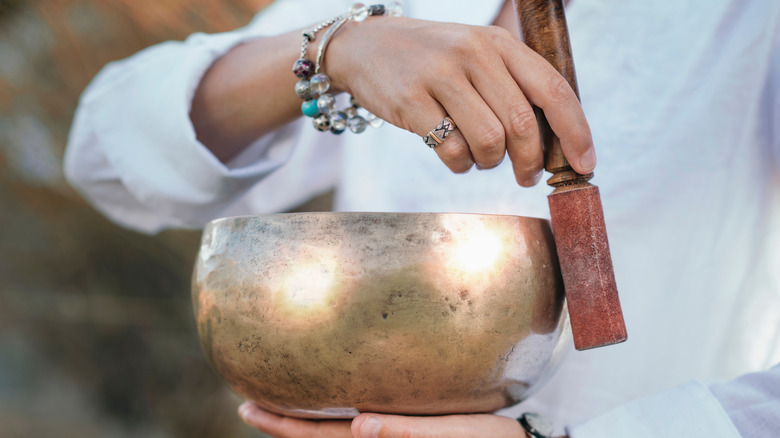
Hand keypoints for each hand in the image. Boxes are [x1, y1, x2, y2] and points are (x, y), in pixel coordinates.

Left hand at [238, 402, 534, 436]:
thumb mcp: (456, 436)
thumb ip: (409, 433)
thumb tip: (360, 424)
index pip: (322, 437)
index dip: (285, 426)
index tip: (249, 407)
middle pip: (320, 436)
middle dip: (282, 423)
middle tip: (246, 403)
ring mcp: (389, 437)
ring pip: (335, 431)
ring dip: (303, 419)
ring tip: (274, 400)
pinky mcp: (405, 428)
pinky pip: (357, 425)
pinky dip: (333, 414)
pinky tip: (328, 398)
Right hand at [327, 17, 594, 185]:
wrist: (366, 46)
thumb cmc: (432, 60)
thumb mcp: (477, 55)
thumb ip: (513, 87)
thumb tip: (556, 142)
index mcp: (499, 43)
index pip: (553, 89)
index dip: (576, 132)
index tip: (584, 165)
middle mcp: (474, 54)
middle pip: (523, 124)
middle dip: (531, 161)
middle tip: (526, 176)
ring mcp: (441, 75)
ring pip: (490, 141)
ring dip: (490, 163)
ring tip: (479, 157)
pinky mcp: (411, 100)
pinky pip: (451, 151)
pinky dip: (459, 165)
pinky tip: (454, 155)